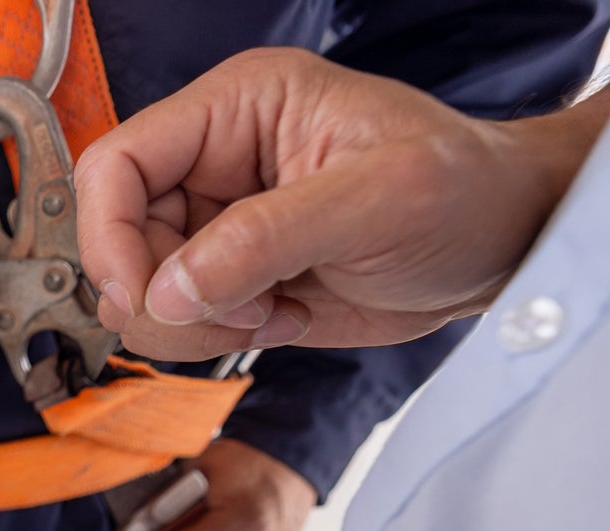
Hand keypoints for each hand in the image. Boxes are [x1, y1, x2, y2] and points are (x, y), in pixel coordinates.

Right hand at [74, 48, 590, 361]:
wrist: (500, 248)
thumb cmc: (464, 191)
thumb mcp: (375, 200)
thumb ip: (264, 239)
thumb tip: (169, 288)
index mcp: (237, 110)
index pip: (117, 163)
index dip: (110, 236)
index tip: (142, 295)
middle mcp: (216, 165)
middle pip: (120, 239)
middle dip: (166, 294)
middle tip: (239, 308)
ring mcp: (221, 227)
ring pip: (145, 292)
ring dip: (197, 324)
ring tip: (271, 310)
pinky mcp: (235, 281)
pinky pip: (182, 324)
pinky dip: (218, 340)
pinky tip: (280, 318)